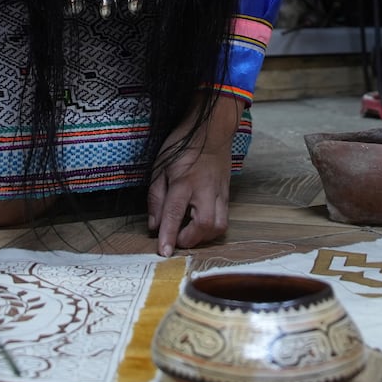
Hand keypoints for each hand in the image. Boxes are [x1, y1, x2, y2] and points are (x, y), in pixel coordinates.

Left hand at [147, 95, 243, 255]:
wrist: (210, 129)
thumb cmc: (181, 146)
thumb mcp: (159, 167)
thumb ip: (155, 198)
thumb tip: (154, 225)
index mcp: (183, 181)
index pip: (174, 213)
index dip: (168, 235)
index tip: (164, 252)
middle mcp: (204, 189)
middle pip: (204, 224)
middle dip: (190, 240)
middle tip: (177, 239)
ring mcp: (219, 192)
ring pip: (219, 225)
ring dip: (204, 237)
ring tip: (190, 233)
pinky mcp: (227, 194)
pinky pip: (225, 218)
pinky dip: (212, 228)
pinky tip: (200, 225)